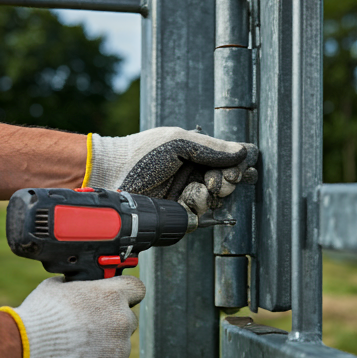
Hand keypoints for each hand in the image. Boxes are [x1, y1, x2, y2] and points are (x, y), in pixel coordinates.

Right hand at [0, 276, 145, 357]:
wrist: (27, 351)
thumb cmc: (41, 317)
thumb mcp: (57, 286)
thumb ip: (75, 284)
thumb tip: (72, 282)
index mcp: (112, 295)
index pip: (137, 288)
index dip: (127, 294)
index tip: (120, 299)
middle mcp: (121, 319)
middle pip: (128, 320)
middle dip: (113, 323)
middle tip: (92, 329)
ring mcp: (119, 347)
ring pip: (120, 346)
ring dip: (106, 346)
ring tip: (80, 349)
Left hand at [85, 127, 257, 215]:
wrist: (113, 173)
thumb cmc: (142, 153)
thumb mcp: (179, 143)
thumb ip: (211, 148)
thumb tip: (243, 150)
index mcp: (198, 153)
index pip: (230, 160)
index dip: (238, 167)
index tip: (236, 171)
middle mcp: (195, 172)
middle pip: (227, 182)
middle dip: (225, 183)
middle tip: (214, 182)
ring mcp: (187, 193)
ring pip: (215, 200)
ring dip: (208, 195)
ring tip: (194, 189)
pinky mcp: (178, 211)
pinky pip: (198, 214)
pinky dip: (195, 207)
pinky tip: (185, 200)